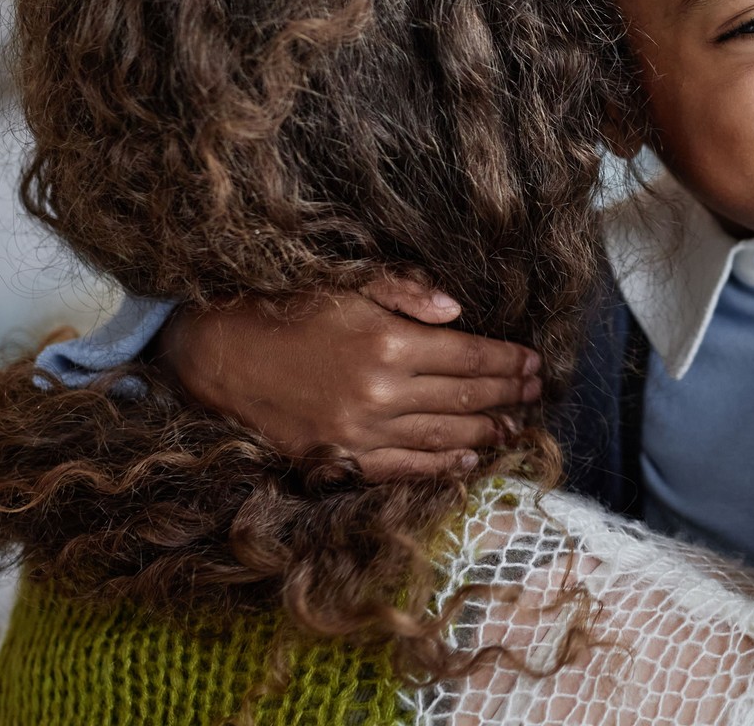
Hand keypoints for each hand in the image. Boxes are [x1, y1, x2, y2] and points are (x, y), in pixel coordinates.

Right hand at [155, 276, 542, 479]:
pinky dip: (440, 466)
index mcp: (389, 343)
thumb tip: (458, 310)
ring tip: (515, 426)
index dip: (507, 360)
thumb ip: (406, 292)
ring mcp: (360, 431)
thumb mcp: (347, 285)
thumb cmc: (286, 311)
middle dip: (507, 394)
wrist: (218, 355)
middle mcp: (381, 392)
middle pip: (464, 397)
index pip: (469, 356)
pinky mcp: (339, 458)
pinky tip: (467, 459)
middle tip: (535, 392)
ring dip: (485, 431)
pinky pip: (402, 468)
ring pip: (441, 435)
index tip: (534, 362)